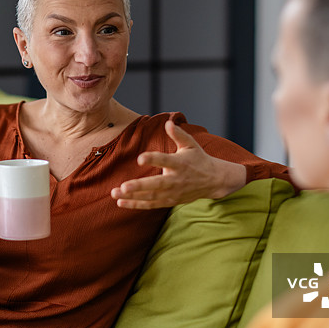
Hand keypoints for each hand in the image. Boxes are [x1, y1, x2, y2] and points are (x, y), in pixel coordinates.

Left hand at [111, 120, 246, 208]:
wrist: (213, 180)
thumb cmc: (198, 159)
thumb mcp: (191, 144)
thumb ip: (179, 134)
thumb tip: (168, 122)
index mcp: (180, 163)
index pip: (165, 160)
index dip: (153, 159)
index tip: (140, 158)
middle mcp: (175, 180)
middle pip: (156, 185)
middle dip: (139, 186)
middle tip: (123, 187)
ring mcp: (172, 193)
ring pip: (150, 197)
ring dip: (132, 196)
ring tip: (115, 193)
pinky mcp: (170, 200)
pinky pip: (151, 204)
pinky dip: (136, 204)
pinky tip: (121, 202)